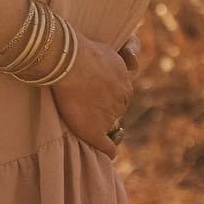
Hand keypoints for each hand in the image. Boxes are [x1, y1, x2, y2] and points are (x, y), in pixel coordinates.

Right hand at [51, 29, 137, 159]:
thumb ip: (124, 50)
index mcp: (124, 81)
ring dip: (103, 125)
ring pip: (111, 123)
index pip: (121, 93)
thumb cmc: (82, 50)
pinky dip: (108, 151)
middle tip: (90, 107)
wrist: (69, 61)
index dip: (108, 95)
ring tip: (89, 125)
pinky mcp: (96, 129)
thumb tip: (133, 59)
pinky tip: (108, 155)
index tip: (98, 95)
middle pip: (118, 108)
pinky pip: (107, 146)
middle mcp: (121, 99)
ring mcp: (109, 115)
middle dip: (107, 109)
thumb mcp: (107, 48)